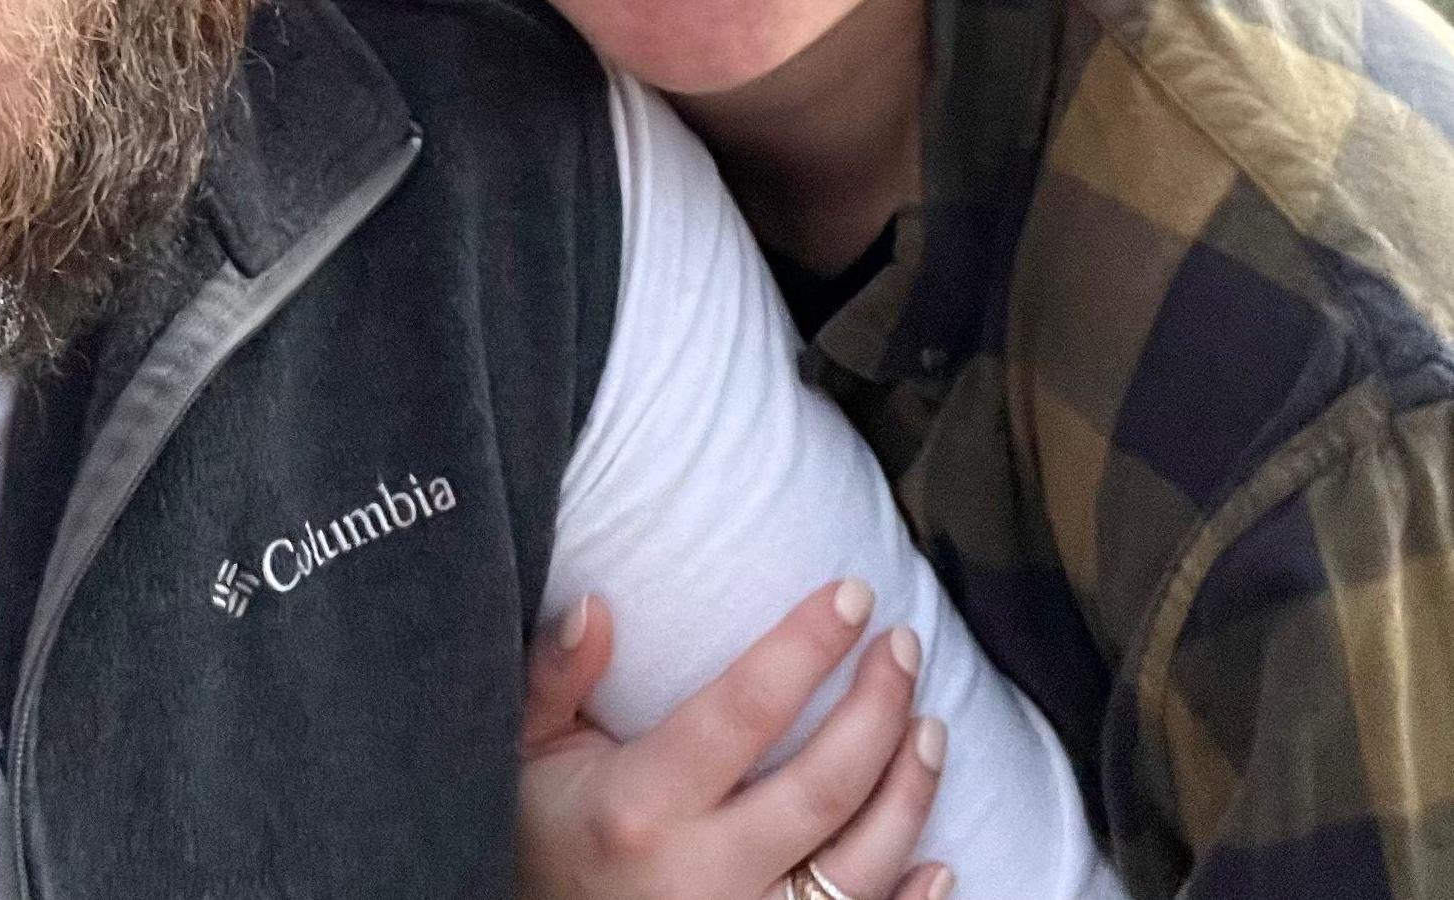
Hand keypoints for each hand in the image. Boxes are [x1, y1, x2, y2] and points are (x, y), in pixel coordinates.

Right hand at [518, 581, 952, 899]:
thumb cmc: (542, 836)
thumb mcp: (526, 753)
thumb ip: (554, 676)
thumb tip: (596, 606)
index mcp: (640, 805)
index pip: (744, 710)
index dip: (807, 647)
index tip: (853, 595)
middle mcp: (700, 876)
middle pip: (823, 784)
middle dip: (880, 705)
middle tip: (905, 643)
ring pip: (861, 865)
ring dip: (909, 789)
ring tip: (930, 723)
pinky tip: (939, 858)